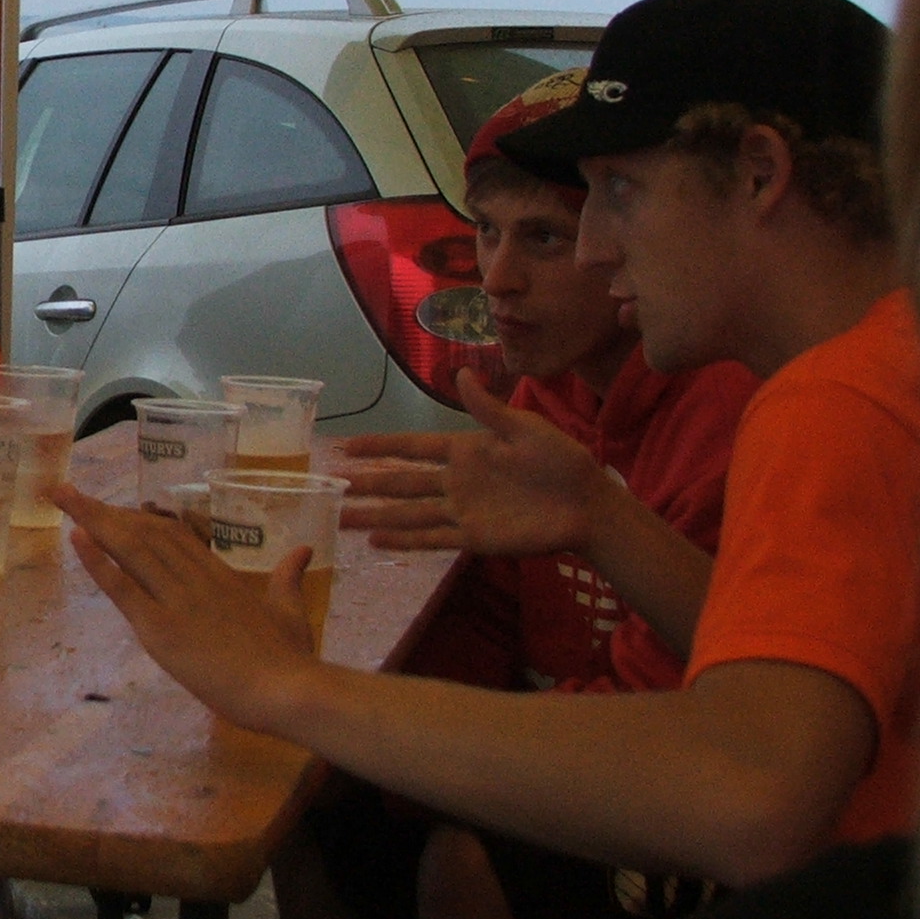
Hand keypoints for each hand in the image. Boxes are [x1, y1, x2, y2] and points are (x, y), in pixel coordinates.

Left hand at [52, 484, 319, 733]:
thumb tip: (301, 549)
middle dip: (105, 511)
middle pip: (144, 533)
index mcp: (219, 576)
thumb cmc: (292, 659)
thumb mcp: (291, 610)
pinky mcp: (161, 628)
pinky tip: (76, 537)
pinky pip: (123, 588)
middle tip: (72, 493)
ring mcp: (175, 600)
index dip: (140, 518)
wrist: (289, 690)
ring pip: (130, 549)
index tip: (116, 508)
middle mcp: (193, 579)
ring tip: (63, 496)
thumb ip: (288, 577)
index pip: (173, 534)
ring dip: (92, 520)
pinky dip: (97, 561)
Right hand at [337, 370, 605, 556]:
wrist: (589, 505)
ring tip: (341, 519)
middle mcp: (455, 481)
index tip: (347, 446)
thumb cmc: (561, 461)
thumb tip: (459, 375)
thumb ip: (488, 408)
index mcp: (465, 450)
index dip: (380, 447)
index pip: (412, 448)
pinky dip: (404, 540)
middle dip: (366, 484)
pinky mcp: (474, 537)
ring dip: (375, 516)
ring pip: (408, 513)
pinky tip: (377, 543)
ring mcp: (462, 511)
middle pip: (401, 482)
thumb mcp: (525, 428)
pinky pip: (432, 538)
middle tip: (331, 487)